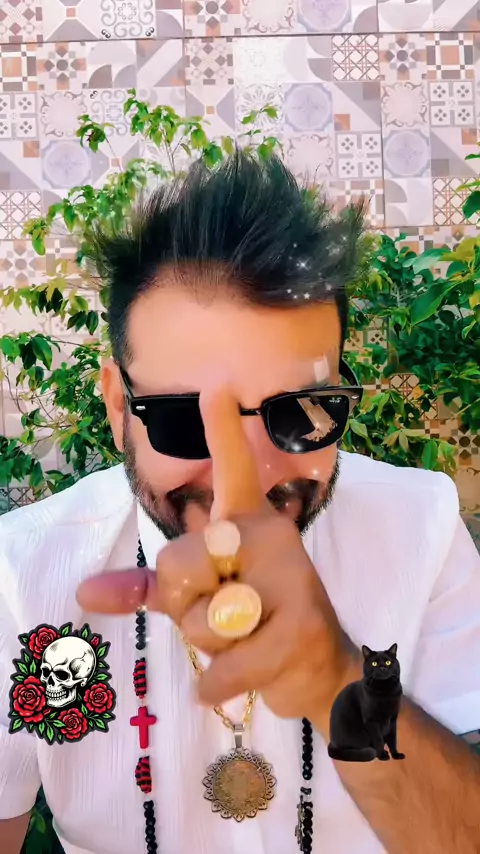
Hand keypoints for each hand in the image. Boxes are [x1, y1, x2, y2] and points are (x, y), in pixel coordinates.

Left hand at [77, 386, 359, 729]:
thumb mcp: (197, 598)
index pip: (234, 471)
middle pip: (179, 563)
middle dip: (184, 604)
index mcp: (248, 524)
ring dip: (208, 652)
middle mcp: (271, 539)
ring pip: (199, 622)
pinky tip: (241, 677)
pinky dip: (218, 685)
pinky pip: (224, 667)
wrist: (315, 670)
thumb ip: (148, 587)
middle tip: (225, 615)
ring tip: (245, 643)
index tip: (214, 389)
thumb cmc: (253, 623)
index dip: (222, 432)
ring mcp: (290, 581)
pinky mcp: (300, 628)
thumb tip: (84, 592)